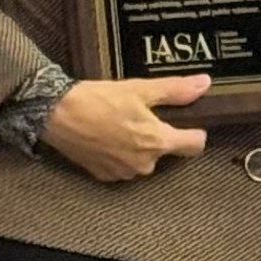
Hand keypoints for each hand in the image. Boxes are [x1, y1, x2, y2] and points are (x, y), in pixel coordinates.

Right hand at [41, 74, 212, 182]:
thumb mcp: (140, 89)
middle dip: (157, 136)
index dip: (195, 132)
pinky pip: (122, 166)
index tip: (189, 123)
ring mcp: (123, 173)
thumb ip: (176, 90)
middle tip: (140, 115)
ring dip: (137, 146)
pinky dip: (118, 155)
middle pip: (166, 151)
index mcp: (158, 142)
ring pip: (143, 159)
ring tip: (119, 125)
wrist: (56, 113)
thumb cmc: (98, 100)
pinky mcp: (104, 176)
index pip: (195, 146)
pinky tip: (106, 138)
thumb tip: (203, 84)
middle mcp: (144, 164)